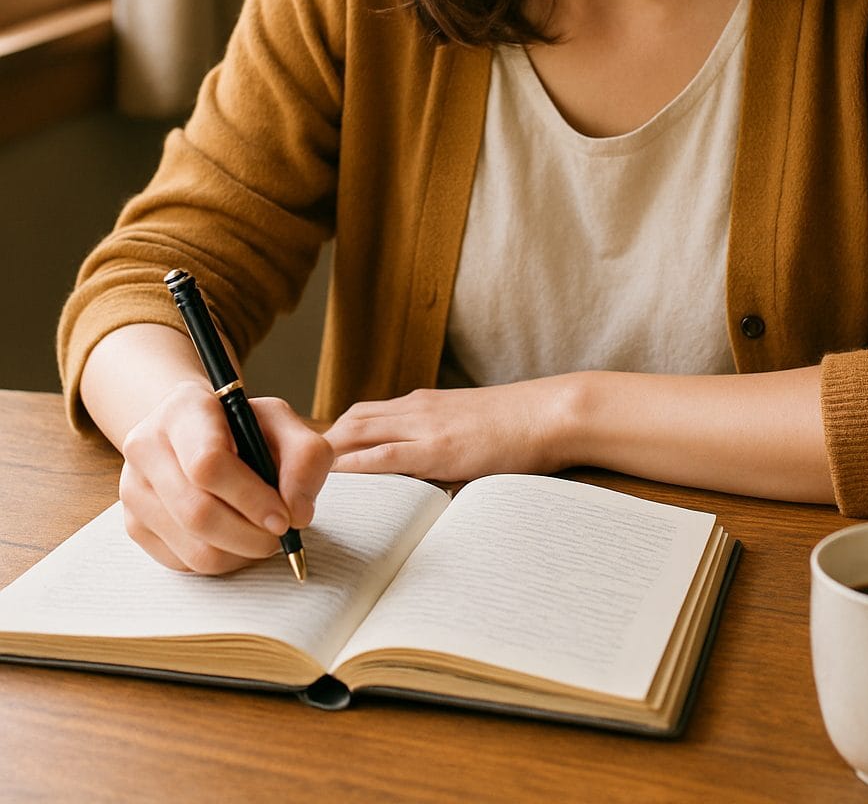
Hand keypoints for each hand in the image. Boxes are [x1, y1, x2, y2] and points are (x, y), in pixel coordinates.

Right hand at [119, 380, 333, 574]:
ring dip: (240, 554)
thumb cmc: (240, 426)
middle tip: (280, 535)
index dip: (251, 498)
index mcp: (183, 410)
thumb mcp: (280, 422)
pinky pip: (184, 564)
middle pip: (198, 513)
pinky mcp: (135, 525)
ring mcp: (134, 489)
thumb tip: (297, 513)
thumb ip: (304, 456)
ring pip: (192, 548)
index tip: (284, 517)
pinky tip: (237, 540)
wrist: (193, 430)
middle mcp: (146, 447)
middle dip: (250, 535)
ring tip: (263, 537)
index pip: (207, 463)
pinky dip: (222, 562)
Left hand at [326, 378, 577, 482]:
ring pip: (357, 432)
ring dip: (328, 456)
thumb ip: (443, 443)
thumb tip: (426, 477)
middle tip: (298, 475)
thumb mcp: (471, 427)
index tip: (314, 461)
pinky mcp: (437, 448)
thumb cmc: (521, 426)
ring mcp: (425, 425)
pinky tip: (336, 484)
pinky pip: (383, 456)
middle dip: (320, 446)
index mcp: (424, 403)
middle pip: (351, 420)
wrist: (549, 412)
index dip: (336, 436)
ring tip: (306, 483)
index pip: (365, 415)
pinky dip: (354, 468)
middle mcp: (416, 407)